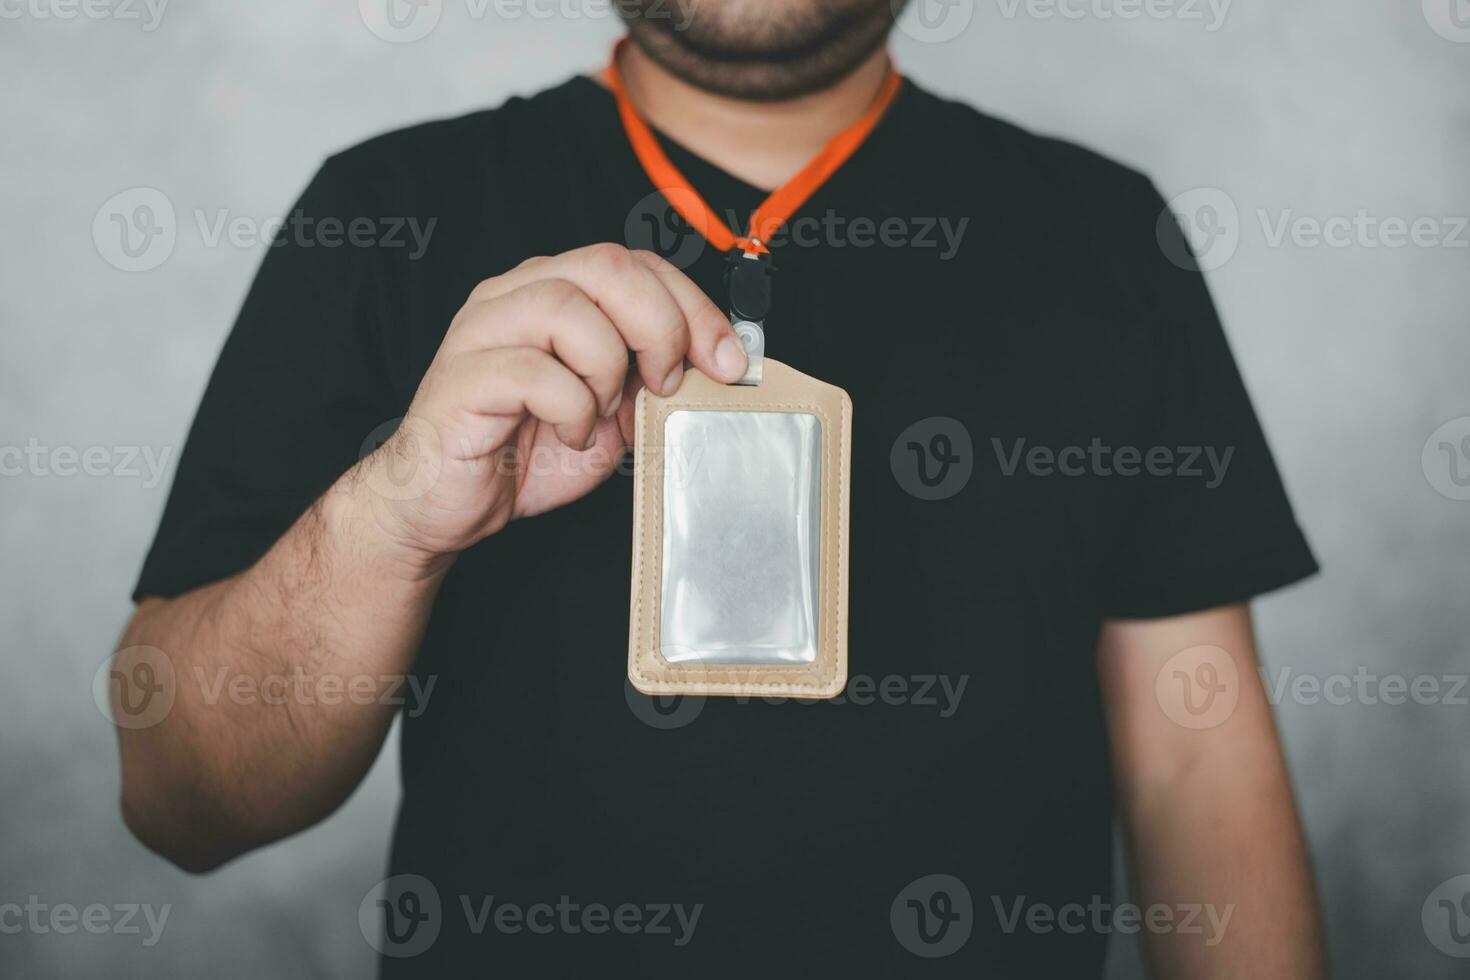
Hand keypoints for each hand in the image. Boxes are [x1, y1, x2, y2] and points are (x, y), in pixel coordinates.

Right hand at [358, 243, 748, 561]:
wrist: (446, 505)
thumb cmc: (524, 452)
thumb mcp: (611, 412)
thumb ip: (649, 378)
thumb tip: (713, 362)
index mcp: (552, 290)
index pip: (635, 264)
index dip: (693, 306)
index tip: (727, 360)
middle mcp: (514, 295)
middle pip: (606, 266)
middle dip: (660, 325)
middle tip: (666, 382)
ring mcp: (482, 331)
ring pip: (568, 308)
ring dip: (607, 370)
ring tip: (600, 414)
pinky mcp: (462, 377)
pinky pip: (536, 372)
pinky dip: (571, 410)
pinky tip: (567, 436)